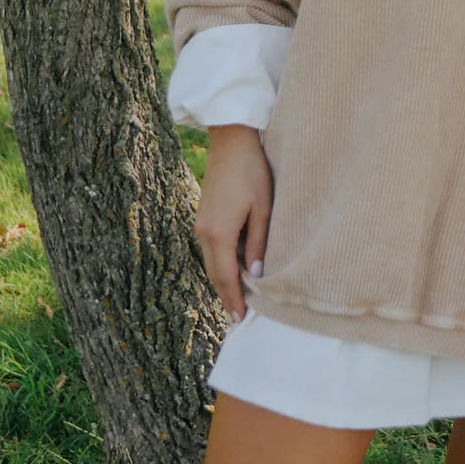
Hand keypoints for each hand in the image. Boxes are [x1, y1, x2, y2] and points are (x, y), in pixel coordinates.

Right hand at [194, 124, 272, 325]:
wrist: (231, 141)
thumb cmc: (253, 171)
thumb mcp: (263, 208)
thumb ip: (258, 243)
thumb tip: (256, 275)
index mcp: (218, 234)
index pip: (226, 278)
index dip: (234, 301)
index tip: (241, 322)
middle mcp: (204, 233)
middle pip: (215, 274)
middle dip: (227, 297)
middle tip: (238, 319)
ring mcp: (201, 224)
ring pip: (212, 263)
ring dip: (224, 281)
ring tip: (238, 300)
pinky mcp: (204, 216)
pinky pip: (212, 249)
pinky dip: (221, 264)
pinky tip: (235, 269)